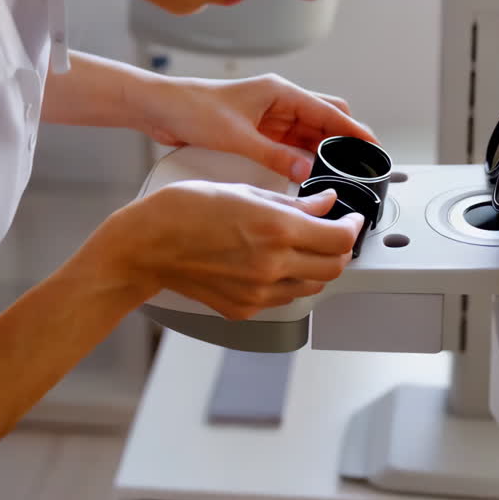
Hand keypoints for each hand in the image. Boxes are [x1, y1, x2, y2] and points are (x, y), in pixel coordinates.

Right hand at [83, 180, 363, 319]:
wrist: (146, 246)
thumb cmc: (184, 211)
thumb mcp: (244, 191)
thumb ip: (292, 203)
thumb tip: (324, 203)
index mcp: (275, 230)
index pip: (339, 238)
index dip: (352, 228)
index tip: (349, 219)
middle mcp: (272, 265)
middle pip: (334, 267)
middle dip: (340, 249)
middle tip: (333, 233)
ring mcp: (258, 292)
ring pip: (312, 286)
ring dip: (317, 267)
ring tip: (303, 247)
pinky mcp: (244, 308)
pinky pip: (284, 299)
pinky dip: (290, 282)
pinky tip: (275, 264)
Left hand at [130, 73, 377, 181]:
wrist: (160, 108)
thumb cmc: (192, 109)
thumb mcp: (237, 137)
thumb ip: (274, 155)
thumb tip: (306, 169)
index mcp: (280, 93)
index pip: (329, 112)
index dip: (354, 131)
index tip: (373, 147)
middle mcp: (279, 102)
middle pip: (325, 120)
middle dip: (344, 141)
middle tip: (359, 165)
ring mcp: (269, 117)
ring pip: (308, 134)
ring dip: (322, 150)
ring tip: (339, 173)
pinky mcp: (257, 131)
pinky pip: (289, 144)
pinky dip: (301, 156)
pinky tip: (307, 172)